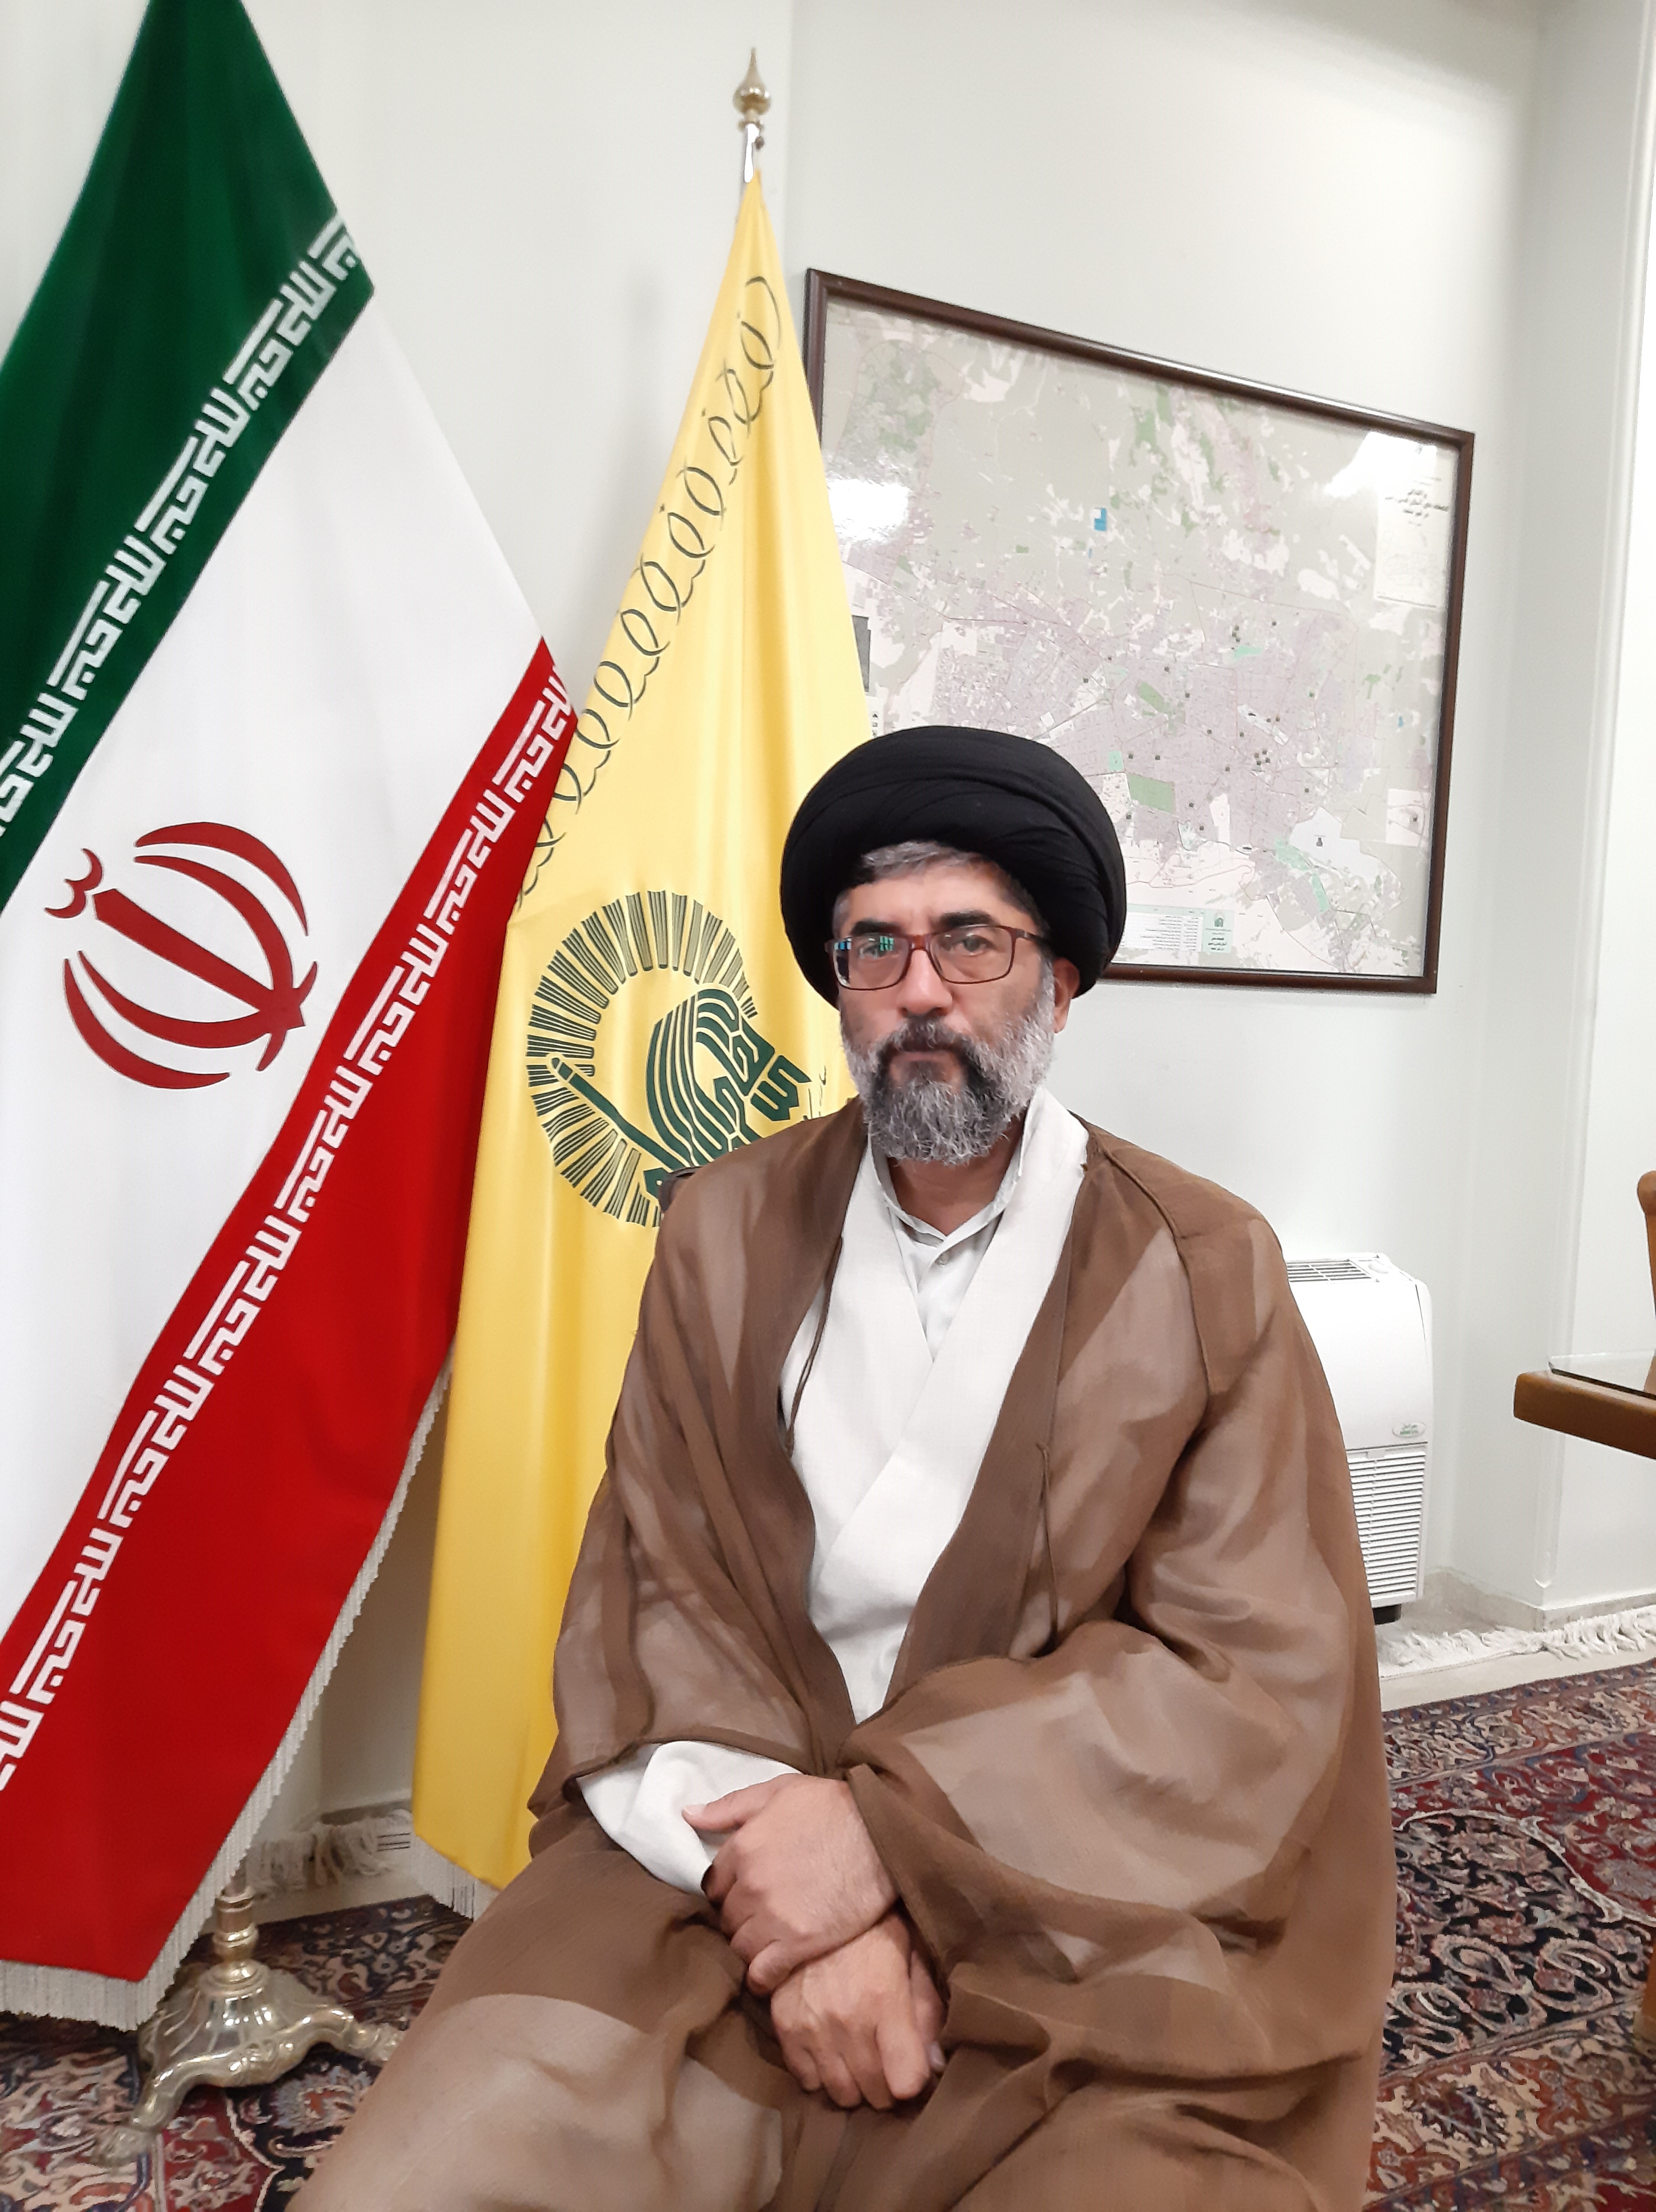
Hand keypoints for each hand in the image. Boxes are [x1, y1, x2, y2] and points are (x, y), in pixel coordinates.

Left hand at [683, 1774, 895, 1992]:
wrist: (882, 1834)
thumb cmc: (833, 1807)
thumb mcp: (780, 1791)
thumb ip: (730, 1806)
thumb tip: (688, 1814)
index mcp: (743, 1847)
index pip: (713, 1882)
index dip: (728, 1888)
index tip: (744, 1890)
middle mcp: (750, 1886)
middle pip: (726, 1916)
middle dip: (738, 1916)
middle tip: (760, 1915)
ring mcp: (772, 1918)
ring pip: (739, 1946)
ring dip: (750, 1945)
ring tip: (768, 1940)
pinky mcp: (798, 1945)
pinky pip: (762, 1974)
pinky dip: (761, 1977)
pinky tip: (770, 1973)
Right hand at [769, 1913, 945, 2109]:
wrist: (815, 1900)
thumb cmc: (873, 1929)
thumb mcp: (912, 1954)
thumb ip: (927, 2009)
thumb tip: (938, 2064)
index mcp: (885, 2001)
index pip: (906, 2080)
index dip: (915, 2081)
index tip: (914, 2070)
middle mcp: (847, 2021)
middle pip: (875, 2093)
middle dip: (888, 2087)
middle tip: (888, 2065)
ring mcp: (812, 2027)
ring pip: (841, 2093)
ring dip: (856, 2085)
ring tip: (860, 2061)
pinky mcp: (784, 2027)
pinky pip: (805, 2079)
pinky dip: (820, 2075)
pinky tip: (831, 2053)